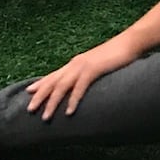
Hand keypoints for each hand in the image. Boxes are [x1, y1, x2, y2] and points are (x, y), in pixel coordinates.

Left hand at [27, 34, 141, 119]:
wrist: (130, 42)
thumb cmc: (116, 55)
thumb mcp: (97, 65)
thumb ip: (87, 74)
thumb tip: (82, 83)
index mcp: (75, 63)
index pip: (54, 75)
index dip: (41, 83)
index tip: (28, 92)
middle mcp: (75, 63)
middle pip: (53, 81)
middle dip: (40, 96)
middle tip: (29, 110)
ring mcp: (83, 66)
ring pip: (62, 86)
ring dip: (52, 102)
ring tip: (45, 116)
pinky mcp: (94, 69)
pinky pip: (80, 87)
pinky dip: (73, 100)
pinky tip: (69, 111)